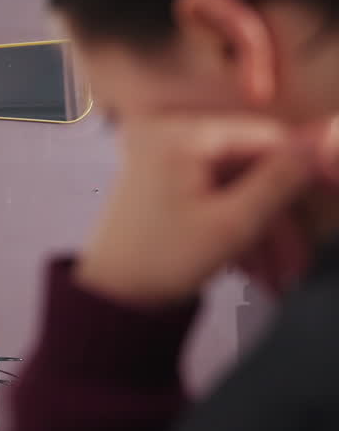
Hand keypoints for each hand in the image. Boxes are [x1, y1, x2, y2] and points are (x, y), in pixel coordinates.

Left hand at [77, 114, 337, 306]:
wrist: (113, 296)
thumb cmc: (162, 260)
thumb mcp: (233, 222)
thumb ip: (281, 180)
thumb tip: (327, 137)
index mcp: (179, 134)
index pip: (264, 135)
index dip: (305, 165)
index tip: (334, 192)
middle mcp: (170, 135)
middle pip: (252, 165)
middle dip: (282, 214)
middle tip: (303, 258)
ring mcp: (167, 158)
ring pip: (240, 187)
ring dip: (266, 230)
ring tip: (282, 276)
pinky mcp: (169, 181)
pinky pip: (218, 196)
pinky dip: (241, 229)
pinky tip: (259, 270)